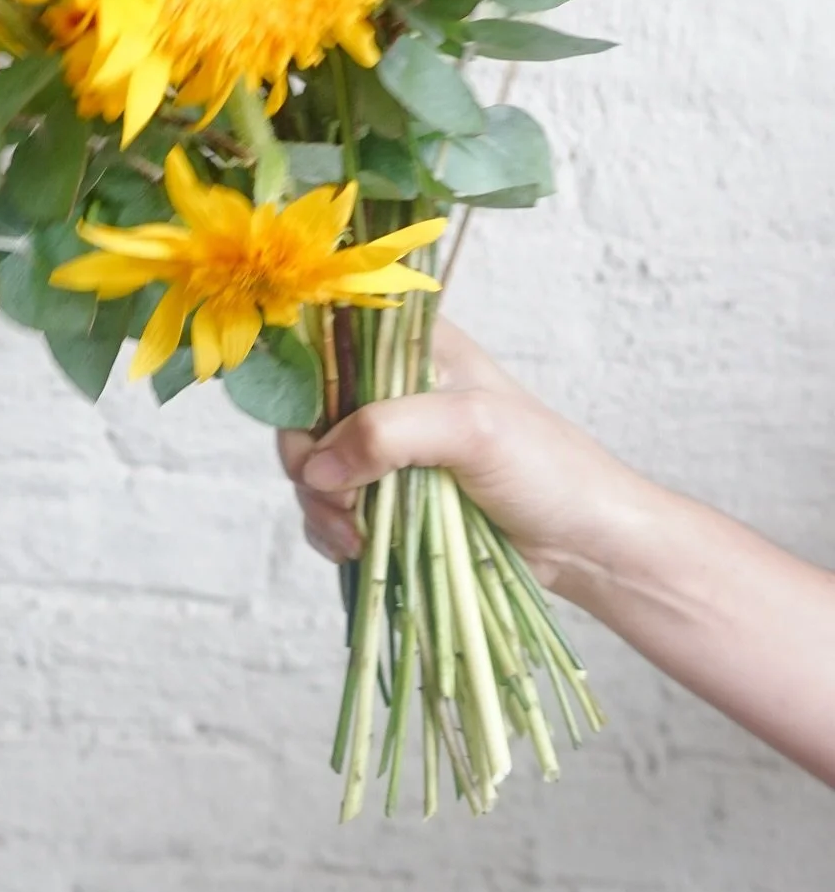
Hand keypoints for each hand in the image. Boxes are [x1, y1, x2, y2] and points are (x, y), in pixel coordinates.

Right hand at [278, 320, 647, 593]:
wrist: (586, 541)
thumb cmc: (546, 467)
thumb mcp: (471, 430)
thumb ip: (388, 432)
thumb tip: (315, 469)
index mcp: (410, 348)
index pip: (328, 342)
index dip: (305, 383)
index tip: (311, 432)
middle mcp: (391, 388)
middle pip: (309, 411)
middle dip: (311, 461)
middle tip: (337, 503)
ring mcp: (389, 444)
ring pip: (315, 464)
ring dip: (320, 504)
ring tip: (355, 538)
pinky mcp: (390, 494)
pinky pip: (331, 506)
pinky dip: (331, 528)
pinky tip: (355, 549)